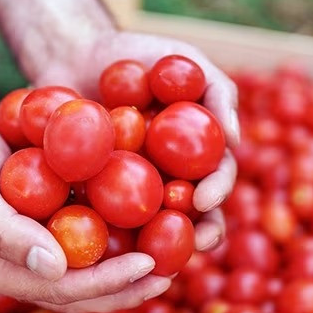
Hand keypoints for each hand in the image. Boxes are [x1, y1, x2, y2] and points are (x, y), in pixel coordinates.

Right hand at [0, 101, 170, 312]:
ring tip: (171, 264)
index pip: (57, 290)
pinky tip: (155, 231)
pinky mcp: (54, 230)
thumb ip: (4, 232)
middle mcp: (21, 270)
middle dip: (126, 288)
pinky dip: (122, 241)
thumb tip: (56, 268)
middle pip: (80, 293)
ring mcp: (39, 252)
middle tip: (168, 276)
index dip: (104, 283)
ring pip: (90, 274)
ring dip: (130, 274)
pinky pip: (91, 243)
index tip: (146, 265)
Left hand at [34, 30, 238, 250]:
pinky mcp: (95, 194)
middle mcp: (170, 176)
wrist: (76, 53)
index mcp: (196, 154)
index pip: (215, 178)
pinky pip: (102, 218)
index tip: (204, 199)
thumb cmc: (138, 53)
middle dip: (198, 232)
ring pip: (151, 226)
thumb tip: (235, 137)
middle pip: (191, 214)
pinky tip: (101, 249)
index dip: (216, 192)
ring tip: (153, 259)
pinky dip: (106, 234)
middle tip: (193, 243)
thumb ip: (217, 91)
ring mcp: (133, 189)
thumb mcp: (183, 59)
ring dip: (158, 246)